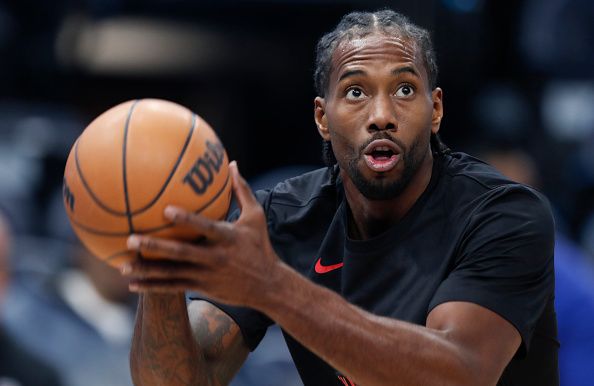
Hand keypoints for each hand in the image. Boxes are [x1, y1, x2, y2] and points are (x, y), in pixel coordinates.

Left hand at [122, 161, 281, 306]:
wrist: (267, 286)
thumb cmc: (260, 246)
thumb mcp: (256, 217)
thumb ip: (241, 191)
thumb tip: (232, 163)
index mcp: (228, 237)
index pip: (205, 227)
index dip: (187, 220)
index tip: (166, 210)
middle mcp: (215, 257)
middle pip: (181, 253)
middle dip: (155, 248)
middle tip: (131, 240)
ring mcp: (206, 275)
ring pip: (172, 273)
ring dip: (147, 271)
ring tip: (122, 267)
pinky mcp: (201, 288)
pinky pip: (173, 287)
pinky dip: (153, 287)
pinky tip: (133, 284)